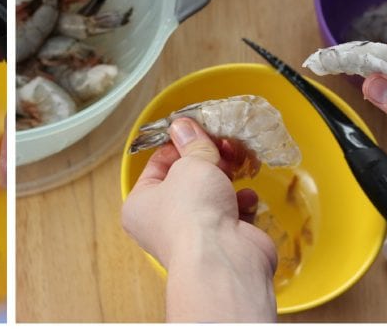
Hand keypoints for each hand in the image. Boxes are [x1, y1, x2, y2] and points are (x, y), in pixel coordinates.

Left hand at [121, 117, 276, 321]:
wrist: (225, 260)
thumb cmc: (193, 213)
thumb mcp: (191, 164)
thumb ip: (192, 143)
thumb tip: (183, 126)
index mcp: (140, 204)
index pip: (157, 165)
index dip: (178, 145)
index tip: (196, 130)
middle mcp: (163, 222)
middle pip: (186, 179)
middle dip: (207, 160)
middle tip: (221, 145)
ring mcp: (194, 235)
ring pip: (210, 195)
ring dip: (225, 179)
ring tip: (236, 165)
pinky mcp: (222, 243)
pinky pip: (230, 214)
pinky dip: (240, 203)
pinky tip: (246, 198)